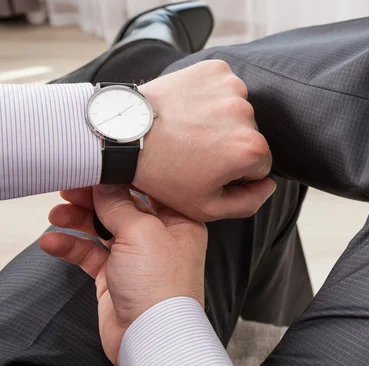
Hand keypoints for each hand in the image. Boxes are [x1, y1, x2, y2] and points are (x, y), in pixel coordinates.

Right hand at [39, 185, 207, 364]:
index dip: (124, 178)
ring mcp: (136, 257)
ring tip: (57, 213)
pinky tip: (53, 242)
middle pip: (123, 207)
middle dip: (95, 198)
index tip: (98, 169)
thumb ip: (119, 204)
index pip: (150, 190)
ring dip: (79, 220)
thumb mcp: (142, 232)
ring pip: (104, 229)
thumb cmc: (161, 286)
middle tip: (70, 189)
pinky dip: (72, 246)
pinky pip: (90, 254)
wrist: (150, 335)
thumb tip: (104, 182)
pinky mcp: (115, 277)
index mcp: (179, 221)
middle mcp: (160, 236)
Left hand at [135, 60, 275, 221]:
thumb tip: (270, 184)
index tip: (208, 168)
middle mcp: (248, 113)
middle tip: (195, 149)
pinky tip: (189, 107)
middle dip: (229, 143)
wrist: (126, 132)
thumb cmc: (163, 174)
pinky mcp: (216, 68)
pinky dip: (211, 95)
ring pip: (238, 110)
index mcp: (252, 149)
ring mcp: (232, 87)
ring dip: (220, 118)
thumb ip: (248, 202)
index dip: (235, 171)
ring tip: (189, 128)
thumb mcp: (205, 207)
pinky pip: (225, 86)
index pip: (261, 165)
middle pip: (251, 135)